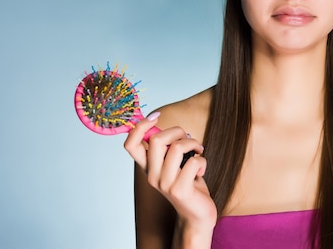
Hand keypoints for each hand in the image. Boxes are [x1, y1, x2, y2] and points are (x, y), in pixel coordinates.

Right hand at [124, 114, 217, 239]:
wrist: (197, 215)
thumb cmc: (188, 183)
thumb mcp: (173, 163)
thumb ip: (167, 146)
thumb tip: (160, 122)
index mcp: (148, 167)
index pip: (130, 145)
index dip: (139, 126)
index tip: (155, 117)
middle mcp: (152, 176)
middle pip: (155, 140)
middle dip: (176, 130)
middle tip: (187, 138)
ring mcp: (165, 184)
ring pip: (177, 148)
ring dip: (193, 143)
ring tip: (199, 151)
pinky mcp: (180, 190)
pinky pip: (193, 162)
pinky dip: (202, 160)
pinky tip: (201, 169)